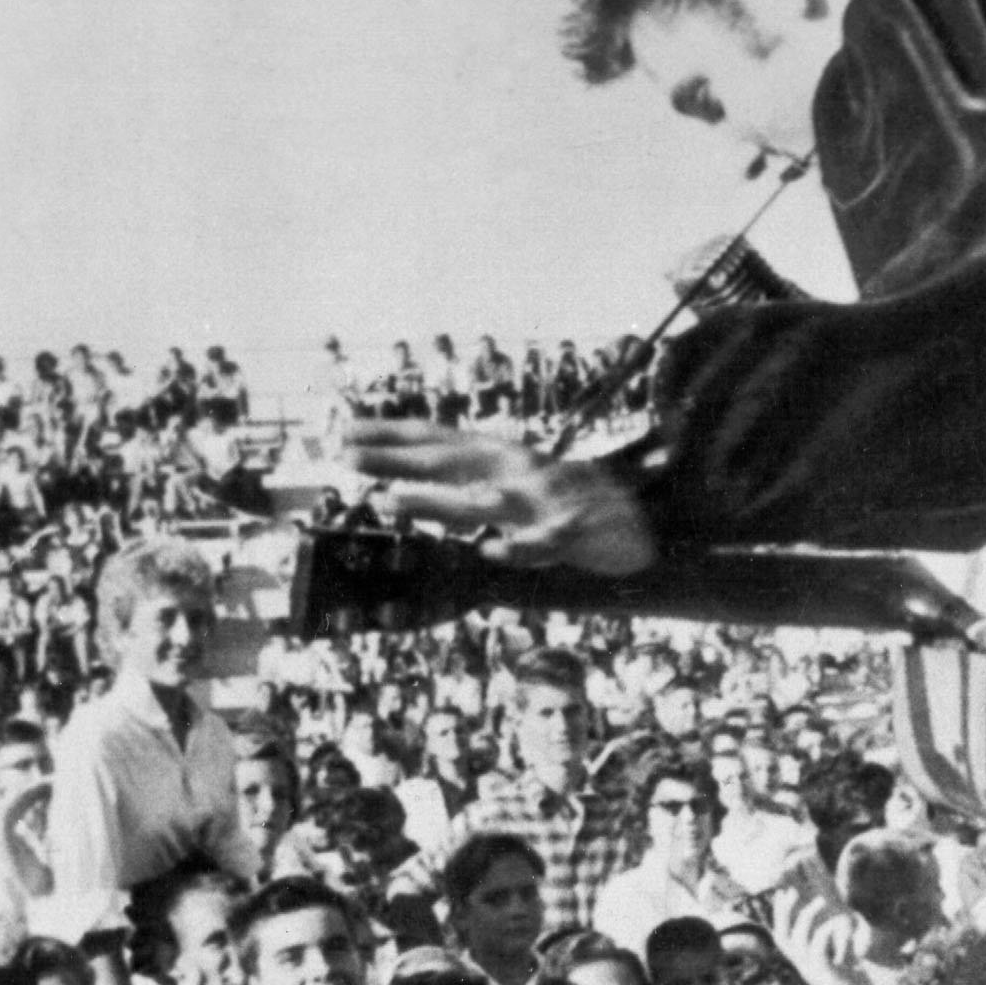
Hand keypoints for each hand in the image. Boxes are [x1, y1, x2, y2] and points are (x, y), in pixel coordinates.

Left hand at [345, 419, 657, 576]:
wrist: (641, 519)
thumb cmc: (563, 506)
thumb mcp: (509, 487)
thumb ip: (459, 488)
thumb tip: (395, 491)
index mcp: (500, 457)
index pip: (438, 439)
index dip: (392, 435)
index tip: (344, 433)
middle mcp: (515, 470)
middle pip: (449, 462)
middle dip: (398, 460)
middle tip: (348, 457)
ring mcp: (543, 501)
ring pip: (483, 502)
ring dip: (436, 501)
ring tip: (392, 501)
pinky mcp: (574, 534)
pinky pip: (543, 543)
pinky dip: (519, 547)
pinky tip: (492, 552)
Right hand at [767, 890, 883, 984]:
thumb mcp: (847, 962)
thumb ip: (844, 944)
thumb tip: (846, 926)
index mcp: (806, 962)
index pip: (783, 937)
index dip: (780, 915)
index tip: (783, 892)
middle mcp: (804, 967)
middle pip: (782, 937)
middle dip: (783, 913)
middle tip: (789, 892)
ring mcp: (814, 972)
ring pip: (797, 941)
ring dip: (807, 917)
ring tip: (821, 901)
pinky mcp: (827, 976)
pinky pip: (817, 951)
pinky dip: (824, 932)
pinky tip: (836, 922)